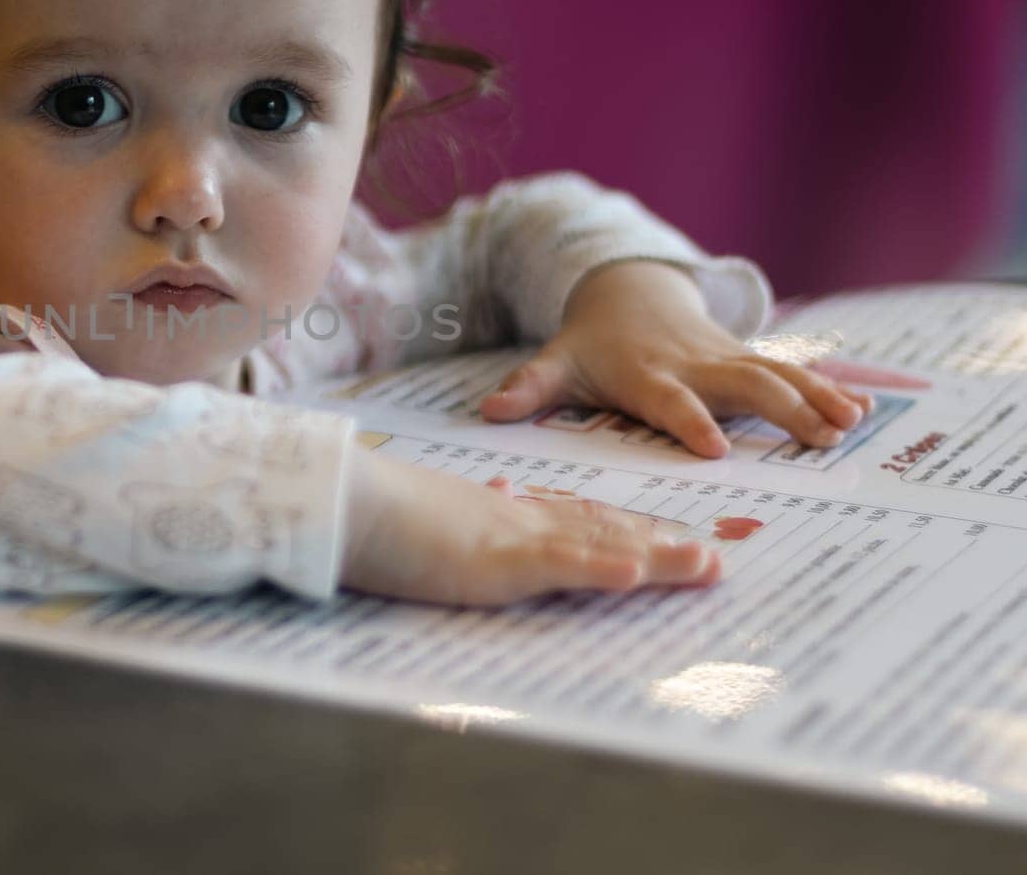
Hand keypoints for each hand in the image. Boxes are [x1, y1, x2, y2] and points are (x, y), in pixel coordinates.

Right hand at [340, 445, 719, 604]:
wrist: (348, 496)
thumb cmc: (379, 509)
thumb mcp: (435, 512)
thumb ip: (473, 507)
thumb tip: (500, 491)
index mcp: (504, 515)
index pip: (578, 520)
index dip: (628, 530)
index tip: (670, 537)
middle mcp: (519, 523)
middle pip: (604, 531)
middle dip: (662, 546)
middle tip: (715, 560)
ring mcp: (510, 540)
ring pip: (597, 546)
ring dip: (655, 557)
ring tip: (706, 565)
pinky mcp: (493, 561)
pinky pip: (556, 565)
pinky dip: (599, 567)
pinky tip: (635, 573)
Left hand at [478, 261, 873, 458]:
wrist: (628, 292)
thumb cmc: (590, 343)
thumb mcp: (556, 363)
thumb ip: (528, 388)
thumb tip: (487, 411)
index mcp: (645, 373)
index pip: (668, 399)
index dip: (690, 420)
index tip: (714, 449)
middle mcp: (692, 364)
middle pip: (741, 386)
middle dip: (781, 410)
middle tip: (820, 441)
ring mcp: (724, 358)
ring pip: (776, 375)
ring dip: (815, 399)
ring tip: (851, 427)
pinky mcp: (746, 357)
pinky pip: (791, 371)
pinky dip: (826, 388)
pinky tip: (861, 412)